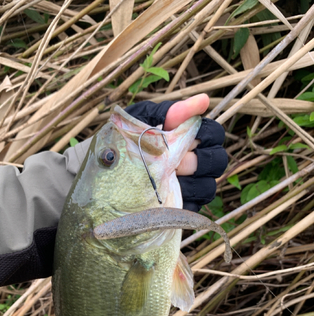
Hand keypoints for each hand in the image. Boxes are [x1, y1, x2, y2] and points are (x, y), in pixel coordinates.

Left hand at [126, 95, 227, 211]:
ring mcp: (189, 187)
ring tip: (166, 177)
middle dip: (198, 160)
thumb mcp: (143, 120)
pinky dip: (181, 200)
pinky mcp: (181, 208)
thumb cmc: (125, 140)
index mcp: (187, 137)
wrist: (105, 169)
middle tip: (175, 161)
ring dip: (189, 182)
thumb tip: (203, 100)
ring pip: (208, 186)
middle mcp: (193, 162)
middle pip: (218, 161)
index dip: (207, 134)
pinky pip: (194, 206)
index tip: (189, 137)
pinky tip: (163, 193)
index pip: (215, 134)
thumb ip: (172, 112)